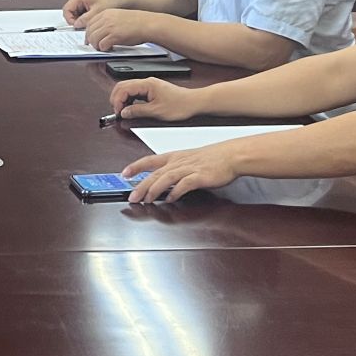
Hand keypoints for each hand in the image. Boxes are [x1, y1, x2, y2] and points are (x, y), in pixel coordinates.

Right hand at [61, 0, 111, 23]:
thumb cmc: (110, 1)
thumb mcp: (96, 12)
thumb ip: (85, 19)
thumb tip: (77, 25)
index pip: (66, 10)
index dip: (70, 19)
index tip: (77, 25)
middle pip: (69, 13)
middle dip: (75, 21)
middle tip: (83, 25)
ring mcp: (82, 2)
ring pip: (74, 15)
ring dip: (80, 21)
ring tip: (89, 23)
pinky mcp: (86, 6)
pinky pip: (80, 15)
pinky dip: (84, 20)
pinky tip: (91, 21)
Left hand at [76, 7, 153, 50]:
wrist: (148, 24)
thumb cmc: (137, 22)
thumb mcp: (119, 17)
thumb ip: (107, 22)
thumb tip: (99, 32)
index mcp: (106, 13)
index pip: (89, 23)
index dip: (89, 33)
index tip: (90, 39)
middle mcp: (106, 19)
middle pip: (89, 31)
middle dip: (91, 41)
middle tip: (96, 46)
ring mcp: (110, 27)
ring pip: (93, 39)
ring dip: (97, 46)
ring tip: (103, 48)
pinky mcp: (114, 36)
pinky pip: (102, 45)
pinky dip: (104, 49)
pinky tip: (109, 49)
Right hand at [108, 77, 202, 122]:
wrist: (194, 102)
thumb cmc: (180, 105)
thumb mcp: (156, 111)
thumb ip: (138, 111)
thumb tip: (124, 112)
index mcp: (147, 84)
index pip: (123, 88)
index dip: (117, 101)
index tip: (118, 112)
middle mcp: (147, 82)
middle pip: (122, 86)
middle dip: (116, 98)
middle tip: (117, 111)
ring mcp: (149, 85)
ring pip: (128, 88)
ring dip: (122, 99)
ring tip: (124, 111)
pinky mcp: (152, 89)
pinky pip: (135, 91)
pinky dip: (129, 99)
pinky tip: (131, 107)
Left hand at [121, 143, 241, 203]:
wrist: (230, 155)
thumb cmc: (212, 158)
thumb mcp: (188, 160)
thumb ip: (174, 169)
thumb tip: (162, 182)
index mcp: (174, 156)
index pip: (150, 160)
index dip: (136, 166)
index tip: (124, 173)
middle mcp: (179, 162)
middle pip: (155, 173)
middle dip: (141, 185)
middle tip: (132, 196)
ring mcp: (189, 168)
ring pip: (166, 178)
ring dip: (154, 189)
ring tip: (146, 199)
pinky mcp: (200, 176)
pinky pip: (185, 184)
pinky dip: (176, 191)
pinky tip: (171, 198)